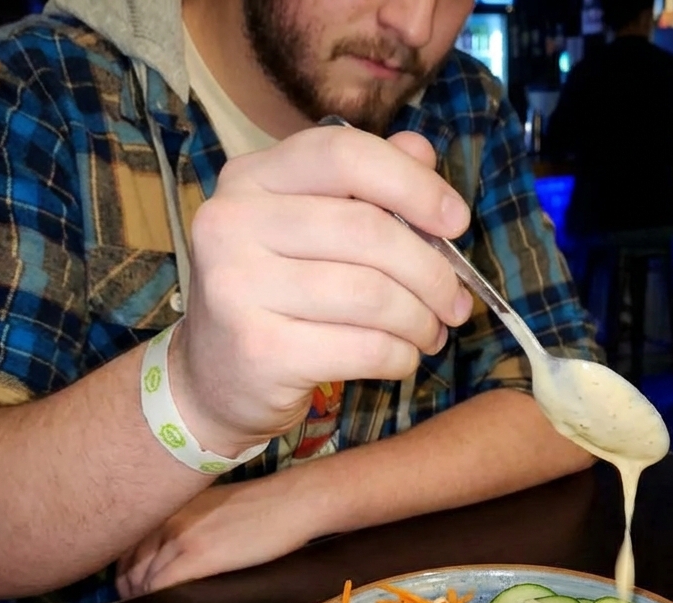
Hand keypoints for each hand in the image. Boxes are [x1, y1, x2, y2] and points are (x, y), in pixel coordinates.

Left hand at [115, 478, 302, 597]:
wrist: (291, 502)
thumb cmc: (262, 505)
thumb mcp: (213, 506)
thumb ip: (186, 523)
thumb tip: (174, 551)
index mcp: (169, 506)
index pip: (128, 545)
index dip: (126, 572)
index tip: (132, 588)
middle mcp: (167, 519)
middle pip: (129, 565)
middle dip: (129, 590)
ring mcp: (180, 538)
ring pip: (142, 579)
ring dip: (141, 600)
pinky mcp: (198, 557)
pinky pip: (160, 586)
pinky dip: (156, 602)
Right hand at [171, 126, 473, 455]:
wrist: (216, 381)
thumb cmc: (278, 299)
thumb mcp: (310, 231)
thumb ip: (364, 187)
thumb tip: (421, 151)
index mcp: (250, 179)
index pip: (344, 154)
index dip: (413, 184)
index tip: (456, 221)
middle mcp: (233, 223)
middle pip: (367, 230)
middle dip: (432, 272)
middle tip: (456, 303)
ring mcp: (239, 288)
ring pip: (372, 294)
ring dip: (421, 320)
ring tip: (432, 333)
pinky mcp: (260, 350)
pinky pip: (365, 347)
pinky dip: (401, 356)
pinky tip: (403, 358)